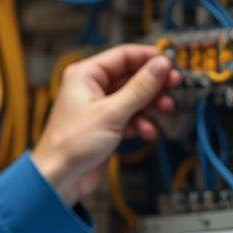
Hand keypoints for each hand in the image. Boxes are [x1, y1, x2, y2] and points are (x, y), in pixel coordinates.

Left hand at [32, 45, 180, 204]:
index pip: (123, 55)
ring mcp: (99, 107)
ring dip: (150, 104)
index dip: (149, 58)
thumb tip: (160, 66)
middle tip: (174, 86)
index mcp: (85, 75)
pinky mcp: (105, 125)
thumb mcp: (112, 112)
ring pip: (134, 97)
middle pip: (131, 76)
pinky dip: (141, 123)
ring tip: (164, 109)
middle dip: (154, 84)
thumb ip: (140, 88)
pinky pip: (130, 116)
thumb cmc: (71, 144)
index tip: (170, 64)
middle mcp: (92, 87)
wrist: (59, 178)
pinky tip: (147, 131)